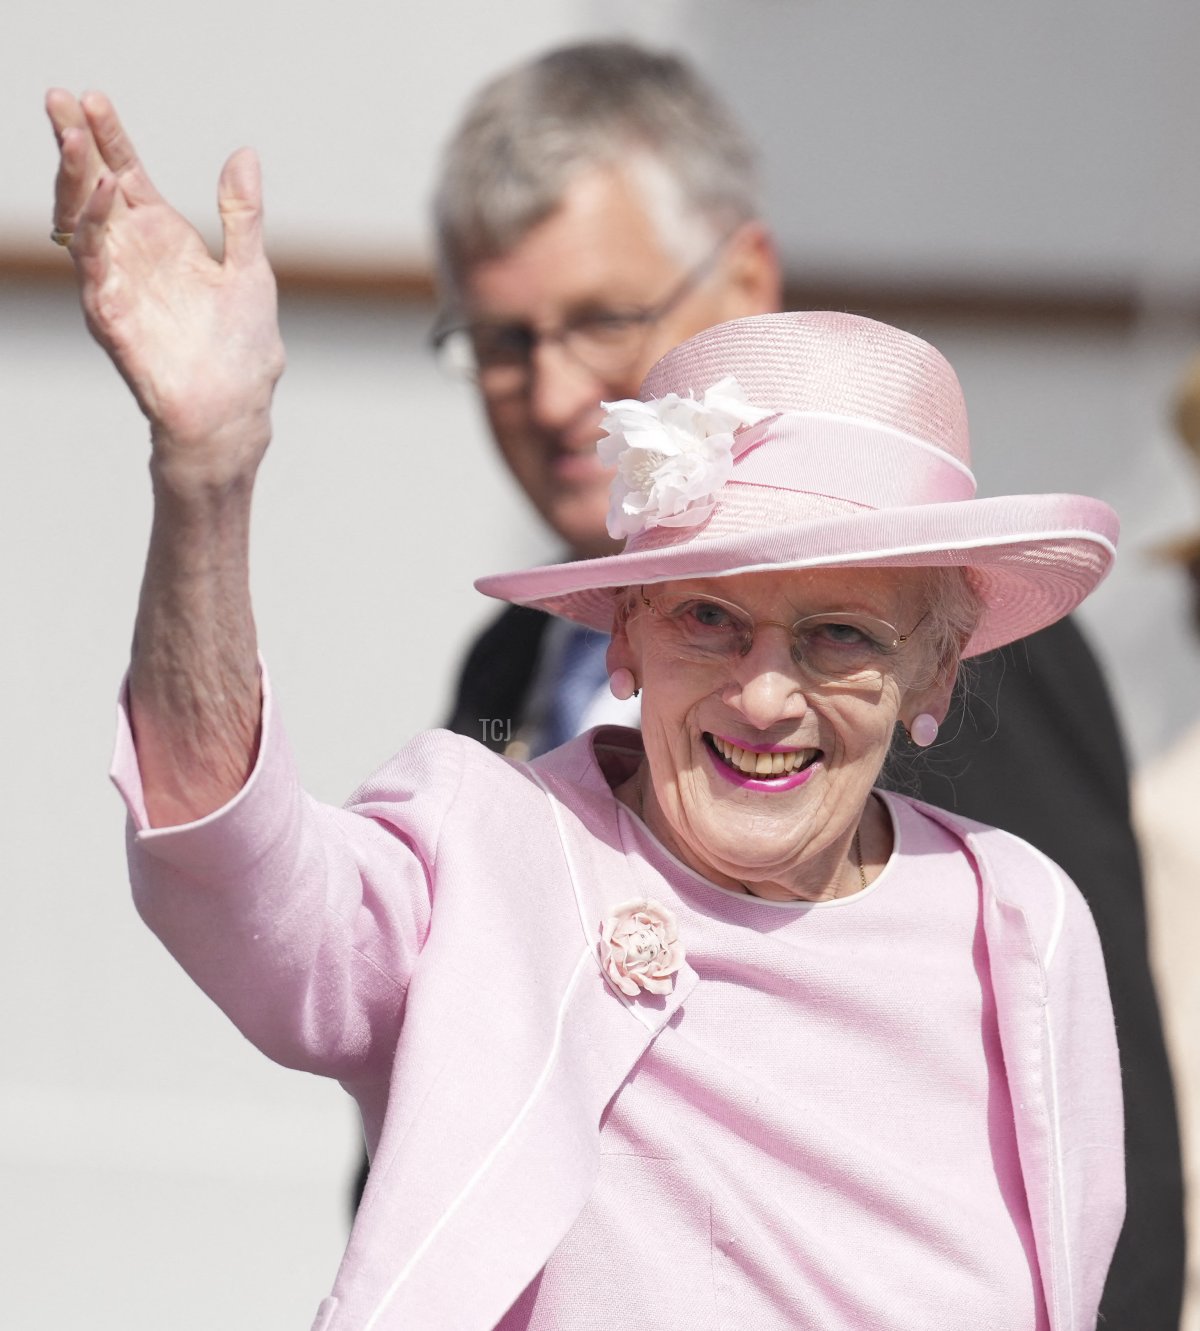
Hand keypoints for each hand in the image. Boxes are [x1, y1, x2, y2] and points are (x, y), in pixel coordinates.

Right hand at [45, 90, 284, 488]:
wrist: (234, 409)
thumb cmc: (242, 350)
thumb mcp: (249, 269)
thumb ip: (241, 214)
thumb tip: (245, 154)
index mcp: (164, 240)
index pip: (126, 175)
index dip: (109, 137)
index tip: (92, 96)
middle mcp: (133, 255)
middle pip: (93, 188)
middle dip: (75, 144)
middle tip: (60, 98)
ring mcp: (117, 283)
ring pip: (82, 219)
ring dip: (76, 177)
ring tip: (76, 137)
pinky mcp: (108, 313)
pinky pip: (93, 261)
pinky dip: (94, 225)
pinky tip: (105, 190)